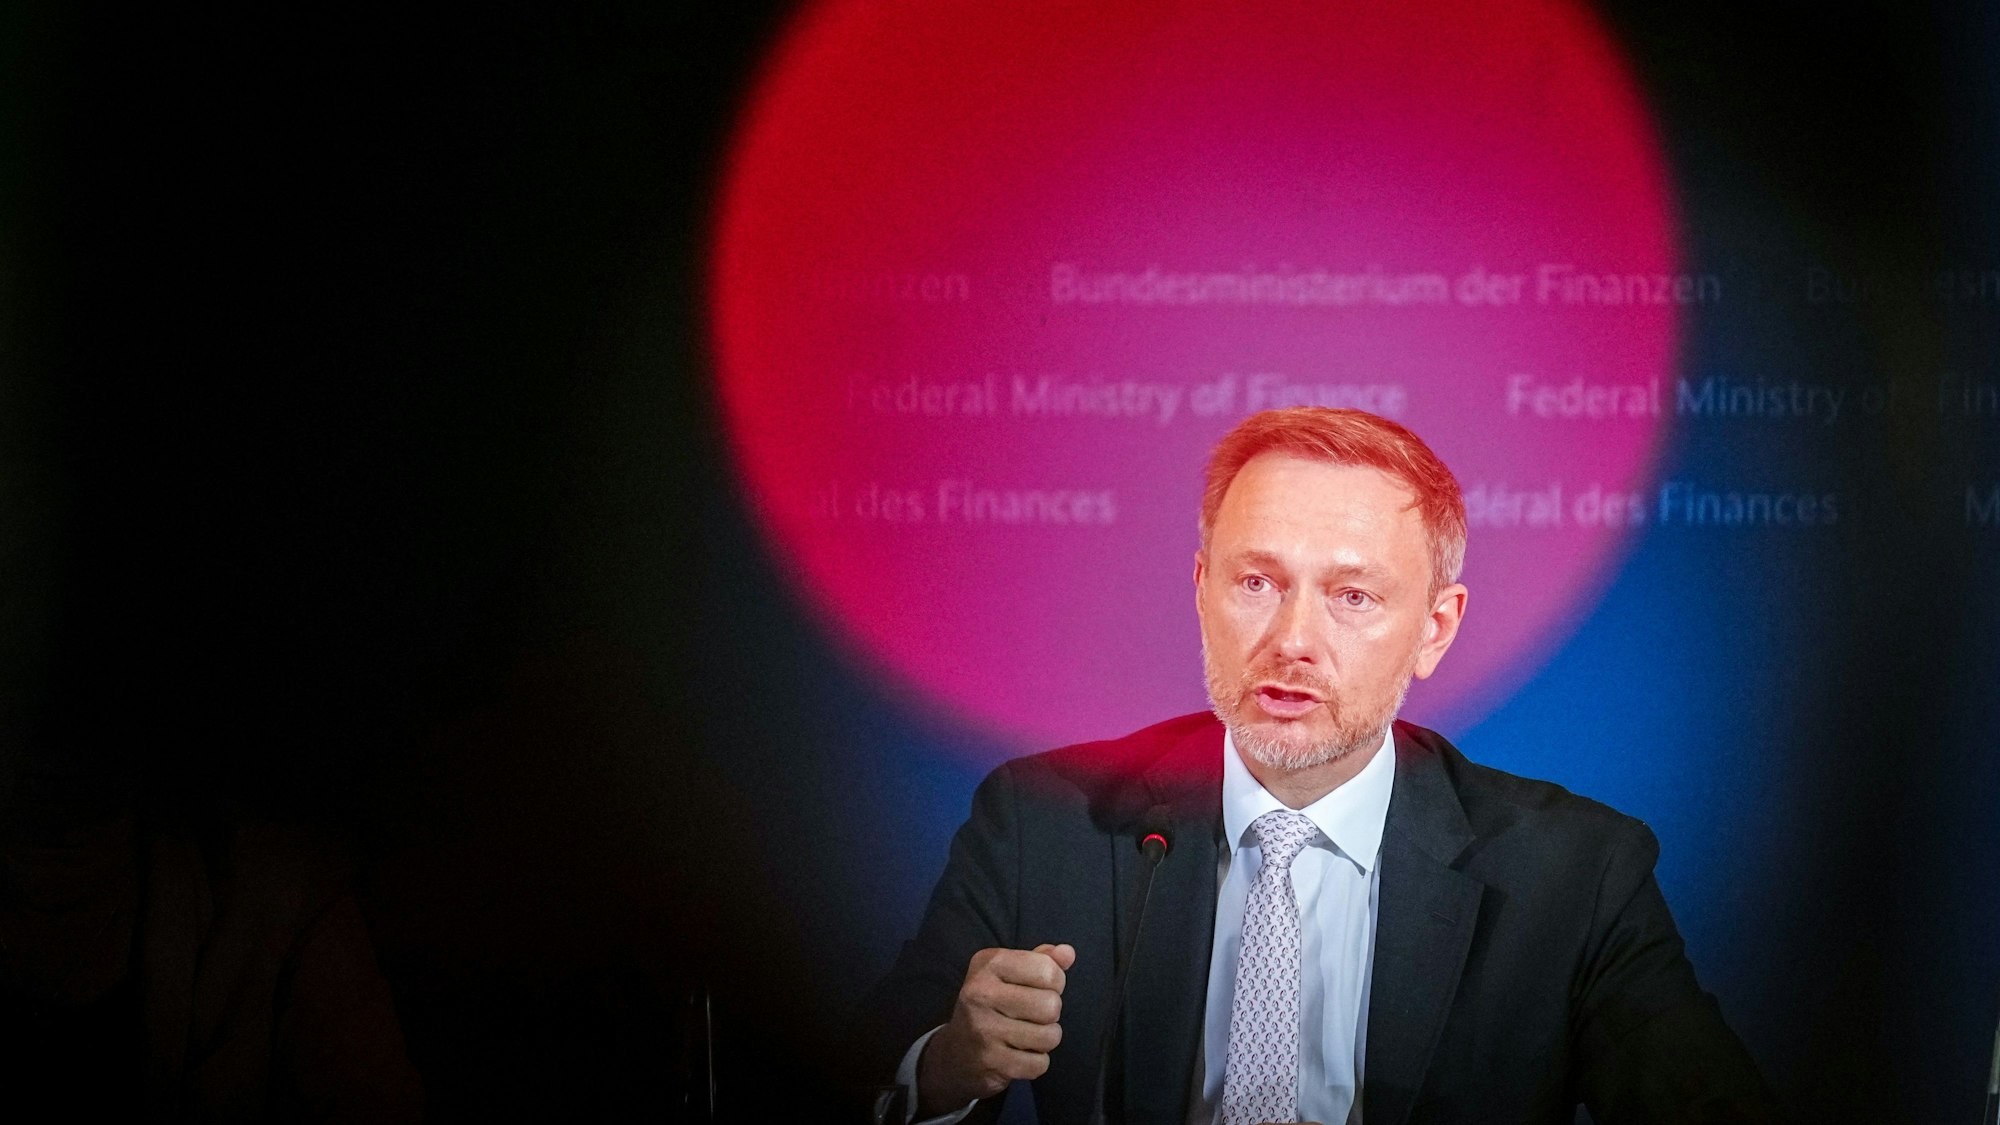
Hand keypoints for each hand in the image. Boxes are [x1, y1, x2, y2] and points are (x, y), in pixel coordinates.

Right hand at [916, 943, 1074, 1114]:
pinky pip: (1039, 1064)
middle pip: (1051, 1005)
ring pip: (1049, 1036)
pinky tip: (1019, 1054)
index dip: (1055, 982)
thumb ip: (1042, 960)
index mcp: (989, 964)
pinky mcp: (991, 1061)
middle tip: (1032, 1015)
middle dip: (1050, 1013)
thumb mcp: (1010, 973)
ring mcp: (984, 1029)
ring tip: (1027, 1035)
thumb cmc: (992, 1004)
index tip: (1039, 988)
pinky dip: (1036, 1062)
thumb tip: (1068, 953)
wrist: (955, 1052)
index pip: (1048, 970)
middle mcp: (981, 993)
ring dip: (1045, 1039)